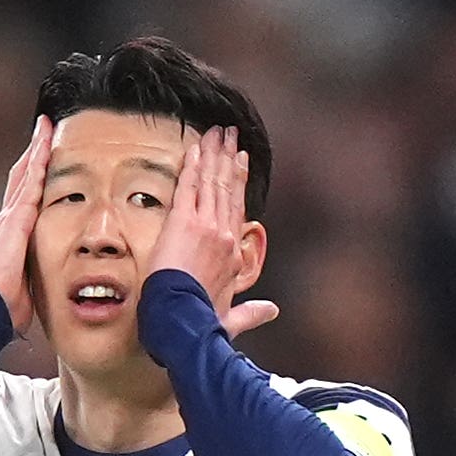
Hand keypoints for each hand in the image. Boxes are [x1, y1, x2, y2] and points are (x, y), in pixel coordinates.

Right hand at [0, 115, 52, 336]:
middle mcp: (7, 219)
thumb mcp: (26, 282)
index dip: (33, 175)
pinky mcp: (15, 219)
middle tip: (44, 129)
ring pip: (25, 173)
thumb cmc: (6, 301)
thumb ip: (33, 272)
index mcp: (10, 233)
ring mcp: (9, 216)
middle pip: (22, 177)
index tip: (42, 157)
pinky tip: (45, 146)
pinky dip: (37, 163)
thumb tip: (45, 284)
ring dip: (36, 149)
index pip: (24, 197)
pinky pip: (30, 184)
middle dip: (33, 152)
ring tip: (45, 127)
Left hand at [143, 125, 278, 337]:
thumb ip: (251, 313)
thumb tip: (271, 310)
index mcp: (235, 255)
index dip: (238, 183)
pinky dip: (193, 166)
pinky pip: (190, 187)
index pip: (237, 210)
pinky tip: (196, 148)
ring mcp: (206, 226)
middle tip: (230, 135)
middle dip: (229, 158)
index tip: (239, 163)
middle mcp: (225, 235)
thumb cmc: (203, 323)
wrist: (186, 323)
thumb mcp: (231, 319)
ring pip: (212, 182)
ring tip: (217, 132)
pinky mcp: (184, 222)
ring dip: (214, 154)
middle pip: (228, 189)